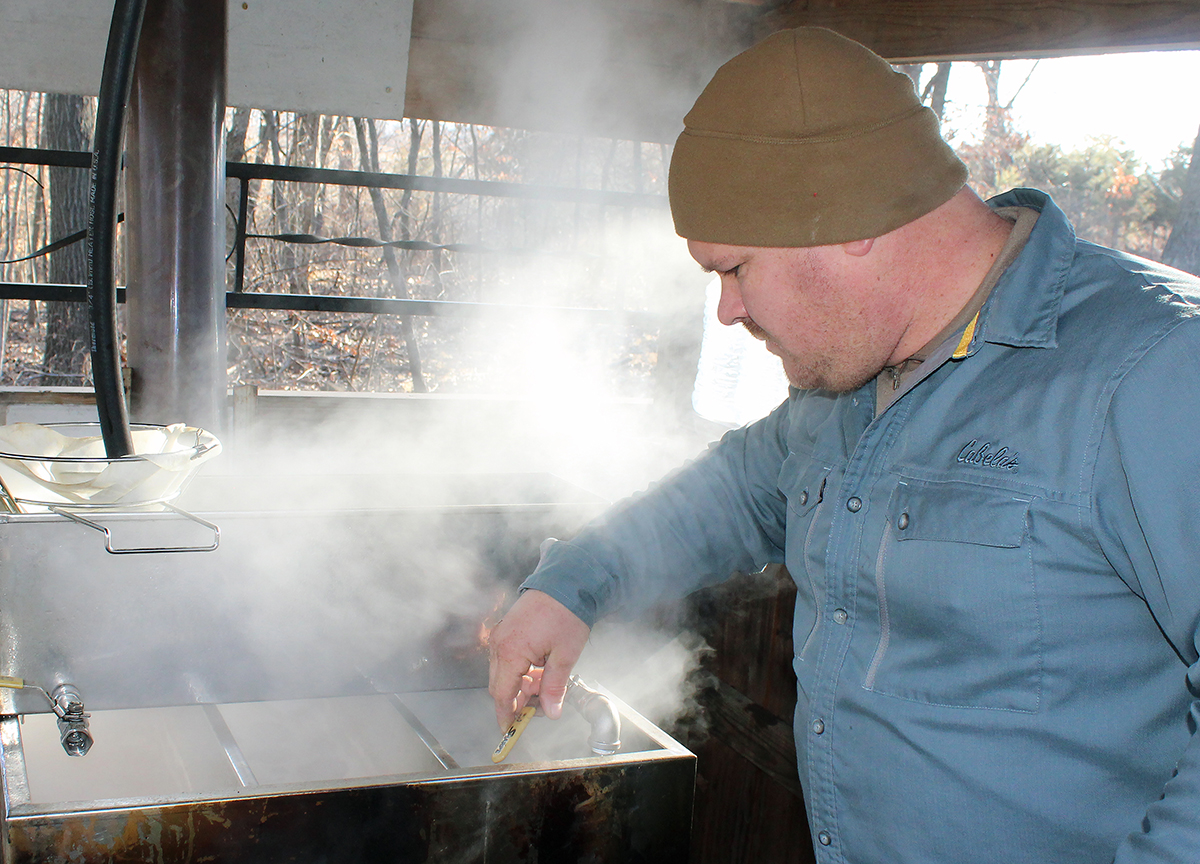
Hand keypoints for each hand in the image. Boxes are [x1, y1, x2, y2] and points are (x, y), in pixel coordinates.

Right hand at [488, 589, 590, 729]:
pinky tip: (540, 670)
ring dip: (521, 685)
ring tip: (547, 685)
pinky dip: (520, 670)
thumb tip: (551, 712)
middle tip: (541, 706)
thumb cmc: (566, 613)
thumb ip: (555, 686)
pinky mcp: (507, 629)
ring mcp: (501, 635)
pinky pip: (507, 658)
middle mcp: (499, 644)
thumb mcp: (565, 655)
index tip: (510, 729)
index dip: (506, 714)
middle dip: (518, 700)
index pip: (502, 694)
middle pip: (499, 685)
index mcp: (511, 652)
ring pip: (503, 673)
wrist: (565, 581)